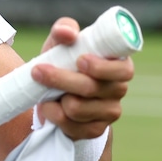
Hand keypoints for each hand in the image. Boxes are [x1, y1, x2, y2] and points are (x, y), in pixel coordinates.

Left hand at [31, 17, 132, 139]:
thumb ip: (64, 30)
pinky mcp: (95, 130)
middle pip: (91, 88)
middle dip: (60, 79)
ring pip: (77, 108)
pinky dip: (53, 115)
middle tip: (38, 70)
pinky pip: (71, 126)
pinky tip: (51, 107)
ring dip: (54, 98)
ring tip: (47, 91)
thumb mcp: (60, 43)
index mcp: (119, 65)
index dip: (102, 67)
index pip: (122, 70)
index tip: (79, 60)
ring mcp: (109, 112)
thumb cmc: (61, 61)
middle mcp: (118, 89)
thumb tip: (67, 33)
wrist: (50, 92)